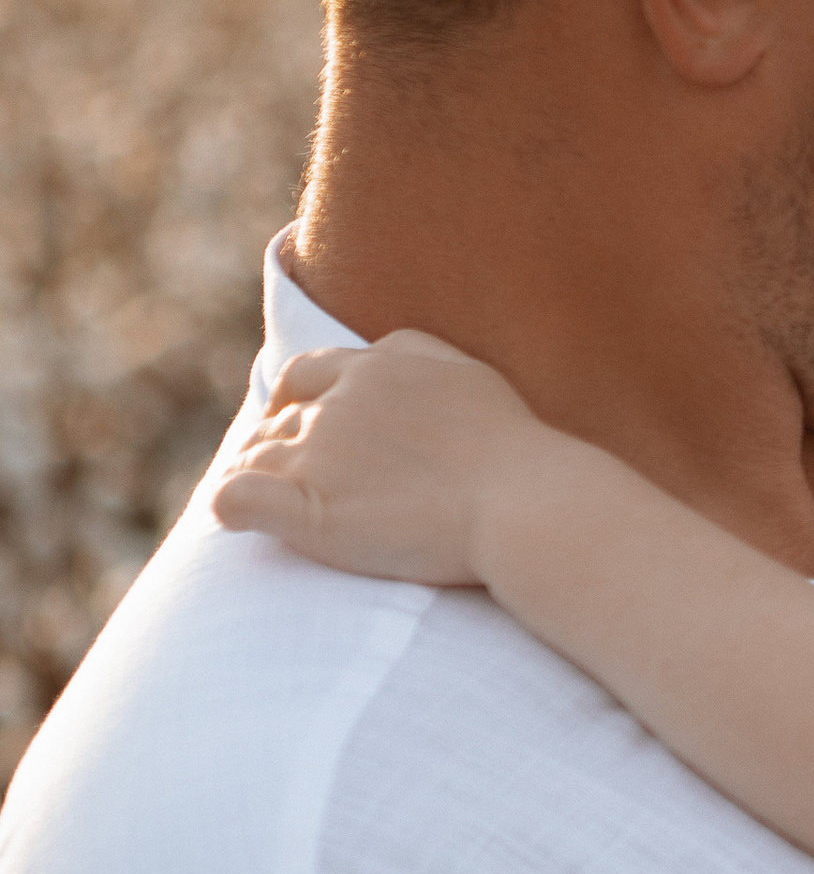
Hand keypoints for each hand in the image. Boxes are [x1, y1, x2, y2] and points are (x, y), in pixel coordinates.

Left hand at [211, 332, 563, 587]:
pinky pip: (236, 499)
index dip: (292, 402)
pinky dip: (229, 505)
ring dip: (253, 476)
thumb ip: (418, 355)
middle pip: (278, 421)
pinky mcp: (308, 511)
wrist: (524, 503)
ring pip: (253, 458)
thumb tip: (378, 355)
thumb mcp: (467, 373)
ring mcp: (318, 456)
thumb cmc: (512, 449)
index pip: (306, 376)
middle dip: (273, 444)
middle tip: (282, 478)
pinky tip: (234, 518)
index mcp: (375, 368)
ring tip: (260, 506)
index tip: (294, 425)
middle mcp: (338, 404)